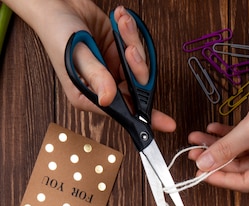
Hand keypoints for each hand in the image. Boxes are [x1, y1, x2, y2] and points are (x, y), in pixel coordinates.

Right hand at [32, 1, 174, 131]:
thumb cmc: (57, 31)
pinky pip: (136, 48)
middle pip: (136, 88)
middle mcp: (103, 87)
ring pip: (139, 66)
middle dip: (138, 66)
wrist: (55, 3)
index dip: (146, 117)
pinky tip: (120, 20)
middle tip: (129, 48)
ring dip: (133, 42)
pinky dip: (131, 32)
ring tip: (121, 24)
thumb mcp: (75, 55)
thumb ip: (95, 75)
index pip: (122, 111)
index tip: (167, 124)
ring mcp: (112, 70)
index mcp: (90, 97)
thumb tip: (109, 97)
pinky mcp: (118, 53)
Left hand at [187, 68, 248, 191]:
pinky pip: (243, 142)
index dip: (221, 179)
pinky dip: (228, 136)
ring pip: (239, 155)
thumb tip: (204, 163)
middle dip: (216, 160)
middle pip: (241, 169)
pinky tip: (212, 130)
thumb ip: (225, 148)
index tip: (201, 174)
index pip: (246, 183)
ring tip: (198, 140)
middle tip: (194, 154)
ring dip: (219, 147)